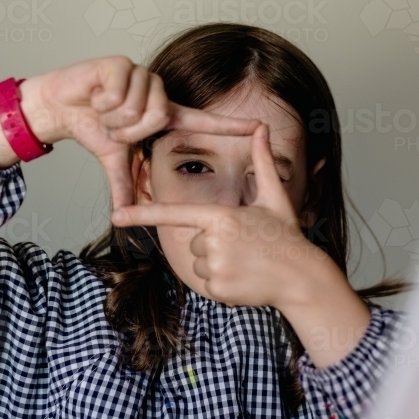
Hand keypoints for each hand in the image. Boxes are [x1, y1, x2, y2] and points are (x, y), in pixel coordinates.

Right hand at [22, 55, 258, 208]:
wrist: (60, 107)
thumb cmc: (92, 127)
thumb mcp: (113, 160)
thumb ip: (125, 186)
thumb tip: (126, 217)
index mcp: (164, 114)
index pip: (204, 121)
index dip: (231, 126)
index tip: (260, 127)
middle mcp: (159, 92)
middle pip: (158, 117)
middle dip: (128, 130)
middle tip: (114, 125)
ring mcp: (142, 75)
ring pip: (136, 107)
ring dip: (112, 116)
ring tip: (104, 109)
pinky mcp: (122, 64)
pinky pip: (119, 94)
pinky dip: (102, 102)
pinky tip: (96, 95)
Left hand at [109, 123, 321, 307]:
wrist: (302, 277)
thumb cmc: (287, 235)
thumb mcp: (276, 196)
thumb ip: (263, 161)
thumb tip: (263, 128)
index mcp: (222, 217)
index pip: (174, 214)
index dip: (142, 215)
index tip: (116, 217)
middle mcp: (214, 242)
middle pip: (194, 241)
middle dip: (214, 244)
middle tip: (244, 246)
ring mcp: (215, 268)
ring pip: (199, 263)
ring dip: (217, 264)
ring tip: (245, 262)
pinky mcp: (217, 290)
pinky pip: (207, 283)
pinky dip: (222, 282)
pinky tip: (244, 278)